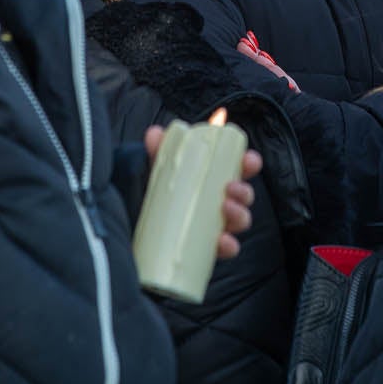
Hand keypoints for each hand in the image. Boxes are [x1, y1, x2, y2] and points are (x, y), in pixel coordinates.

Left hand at [143, 125, 265, 260]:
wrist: (133, 231)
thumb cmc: (150, 201)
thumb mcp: (153, 173)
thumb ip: (157, 153)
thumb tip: (155, 133)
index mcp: (209, 181)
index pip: (235, 170)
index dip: (248, 164)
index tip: (249, 160)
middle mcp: (215, 204)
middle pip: (242, 196)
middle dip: (244, 191)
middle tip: (231, 187)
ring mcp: (213, 228)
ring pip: (240, 221)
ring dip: (240, 214)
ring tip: (226, 209)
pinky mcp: (206, 250)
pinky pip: (226, 249)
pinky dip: (229, 245)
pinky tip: (223, 241)